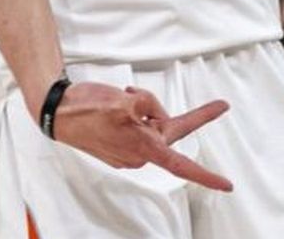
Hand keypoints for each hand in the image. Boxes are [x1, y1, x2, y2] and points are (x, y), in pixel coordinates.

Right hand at [48, 81, 233, 190]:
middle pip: (169, 130)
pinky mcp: (119, 144)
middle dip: (163, 111)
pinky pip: (139, 125)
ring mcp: (128, 151)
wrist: (57, 112)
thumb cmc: (87, 108)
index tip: (227, 185)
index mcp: (143, 148)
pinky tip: (116, 105)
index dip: (206, 176)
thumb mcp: (126, 99)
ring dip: (144, 107)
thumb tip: (157, 115)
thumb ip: (151, 106)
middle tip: (207, 103)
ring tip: (120, 97)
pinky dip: (134, 111)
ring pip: (153, 123)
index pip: (182, 165)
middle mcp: (138, 155)